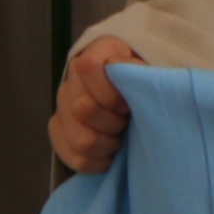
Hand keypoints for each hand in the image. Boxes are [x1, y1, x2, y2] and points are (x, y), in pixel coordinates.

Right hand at [50, 36, 142, 172]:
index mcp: (98, 51)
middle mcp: (74, 75)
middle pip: (82, 109)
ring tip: (121, 140)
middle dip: (113, 124)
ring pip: (78, 139)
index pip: (88, 67)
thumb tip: (120, 70)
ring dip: (105, 146)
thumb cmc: (152, 80)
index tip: (129, 104)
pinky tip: (109, 156)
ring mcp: (63, 102)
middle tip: (128, 123)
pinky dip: (93, 162)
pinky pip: (68, 154)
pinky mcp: (59, 127)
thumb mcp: (154, 68)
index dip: (111, 92)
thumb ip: (141, 69)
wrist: (144, 96)